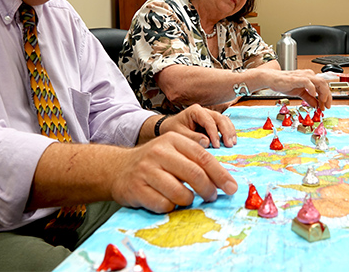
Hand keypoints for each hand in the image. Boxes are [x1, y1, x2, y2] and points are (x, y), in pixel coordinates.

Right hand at [111, 132, 237, 212]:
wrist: (117, 168)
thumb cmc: (153, 163)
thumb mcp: (172, 151)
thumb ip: (195, 158)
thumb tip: (223, 177)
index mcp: (173, 140)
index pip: (203, 157)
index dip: (220, 174)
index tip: (232, 188)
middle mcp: (159, 152)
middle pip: (195, 174)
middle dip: (208, 190)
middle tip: (212, 197)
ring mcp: (146, 170)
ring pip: (180, 193)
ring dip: (188, 200)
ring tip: (184, 198)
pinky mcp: (136, 188)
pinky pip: (164, 205)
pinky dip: (169, 207)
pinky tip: (165, 201)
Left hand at [161, 104, 236, 147]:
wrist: (170, 128)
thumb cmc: (173, 129)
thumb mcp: (179, 134)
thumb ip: (192, 137)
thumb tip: (207, 142)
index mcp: (195, 111)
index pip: (208, 121)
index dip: (214, 133)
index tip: (216, 145)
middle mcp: (204, 111)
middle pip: (220, 118)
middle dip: (226, 131)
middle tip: (229, 145)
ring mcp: (210, 116)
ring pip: (224, 120)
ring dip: (230, 132)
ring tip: (232, 144)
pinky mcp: (213, 123)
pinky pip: (224, 125)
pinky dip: (229, 132)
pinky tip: (231, 141)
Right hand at [268, 69, 331, 109]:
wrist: (272, 79)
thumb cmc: (284, 83)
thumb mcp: (299, 92)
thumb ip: (308, 98)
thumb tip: (316, 105)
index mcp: (310, 78)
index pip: (323, 86)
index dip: (327, 97)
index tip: (326, 106)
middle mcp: (309, 75)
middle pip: (324, 84)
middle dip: (327, 96)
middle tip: (326, 106)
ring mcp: (304, 76)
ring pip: (320, 82)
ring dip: (323, 93)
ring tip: (322, 102)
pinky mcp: (297, 78)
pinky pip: (308, 82)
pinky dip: (313, 89)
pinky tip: (313, 95)